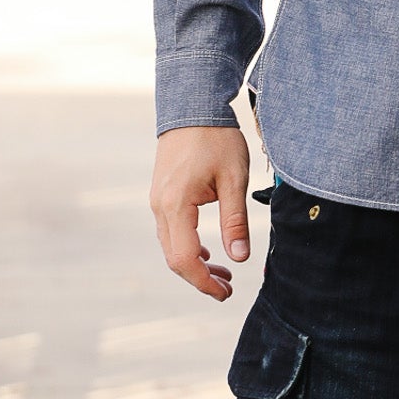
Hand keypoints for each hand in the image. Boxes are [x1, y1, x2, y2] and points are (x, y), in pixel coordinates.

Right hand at [150, 125, 250, 300]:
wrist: (193, 105)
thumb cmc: (216, 138)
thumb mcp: (233, 178)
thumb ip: (235, 219)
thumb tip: (241, 257)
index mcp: (176, 205)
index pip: (184, 259)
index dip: (204, 282)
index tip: (226, 292)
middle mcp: (160, 206)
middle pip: (174, 258)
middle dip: (200, 278)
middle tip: (228, 287)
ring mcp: (158, 201)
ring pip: (171, 246)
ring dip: (195, 264)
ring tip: (224, 272)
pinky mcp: (162, 195)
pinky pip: (171, 232)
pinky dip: (188, 247)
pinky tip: (209, 250)